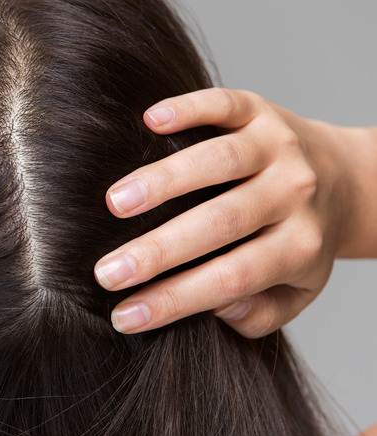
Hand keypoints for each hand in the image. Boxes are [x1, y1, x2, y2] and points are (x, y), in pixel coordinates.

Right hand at [94, 88, 370, 337]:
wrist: (344, 177)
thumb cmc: (301, 240)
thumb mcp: (297, 290)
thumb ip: (260, 314)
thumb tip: (218, 307)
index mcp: (300, 245)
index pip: (232, 279)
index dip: (175, 300)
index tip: (124, 316)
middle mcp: (293, 193)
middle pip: (222, 223)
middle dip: (159, 250)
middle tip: (106, 272)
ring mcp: (277, 146)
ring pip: (220, 161)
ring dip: (164, 181)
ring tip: (114, 204)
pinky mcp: (259, 110)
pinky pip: (225, 105)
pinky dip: (188, 108)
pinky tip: (148, 120)